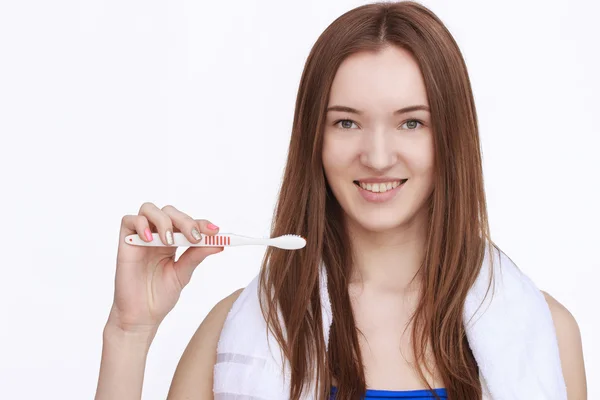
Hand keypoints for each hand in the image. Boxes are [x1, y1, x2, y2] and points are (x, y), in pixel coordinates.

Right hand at [107, 202, 222, 332]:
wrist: (141, 316)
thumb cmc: (160, 296)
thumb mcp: (183, 274)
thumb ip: (196, 256)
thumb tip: (219, 243)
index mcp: (173, 241)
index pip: (187, 223)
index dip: (201, 223)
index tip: (215, 232)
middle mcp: (156, 236)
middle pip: (170, 212)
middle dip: (185, 221)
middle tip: (195, 237)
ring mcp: (140, 237)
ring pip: (149, 209)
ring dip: (164, 220)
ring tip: (169, 241)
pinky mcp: (125, 242)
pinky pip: (128, 220)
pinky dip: (140, 225)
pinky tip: (149, 240)